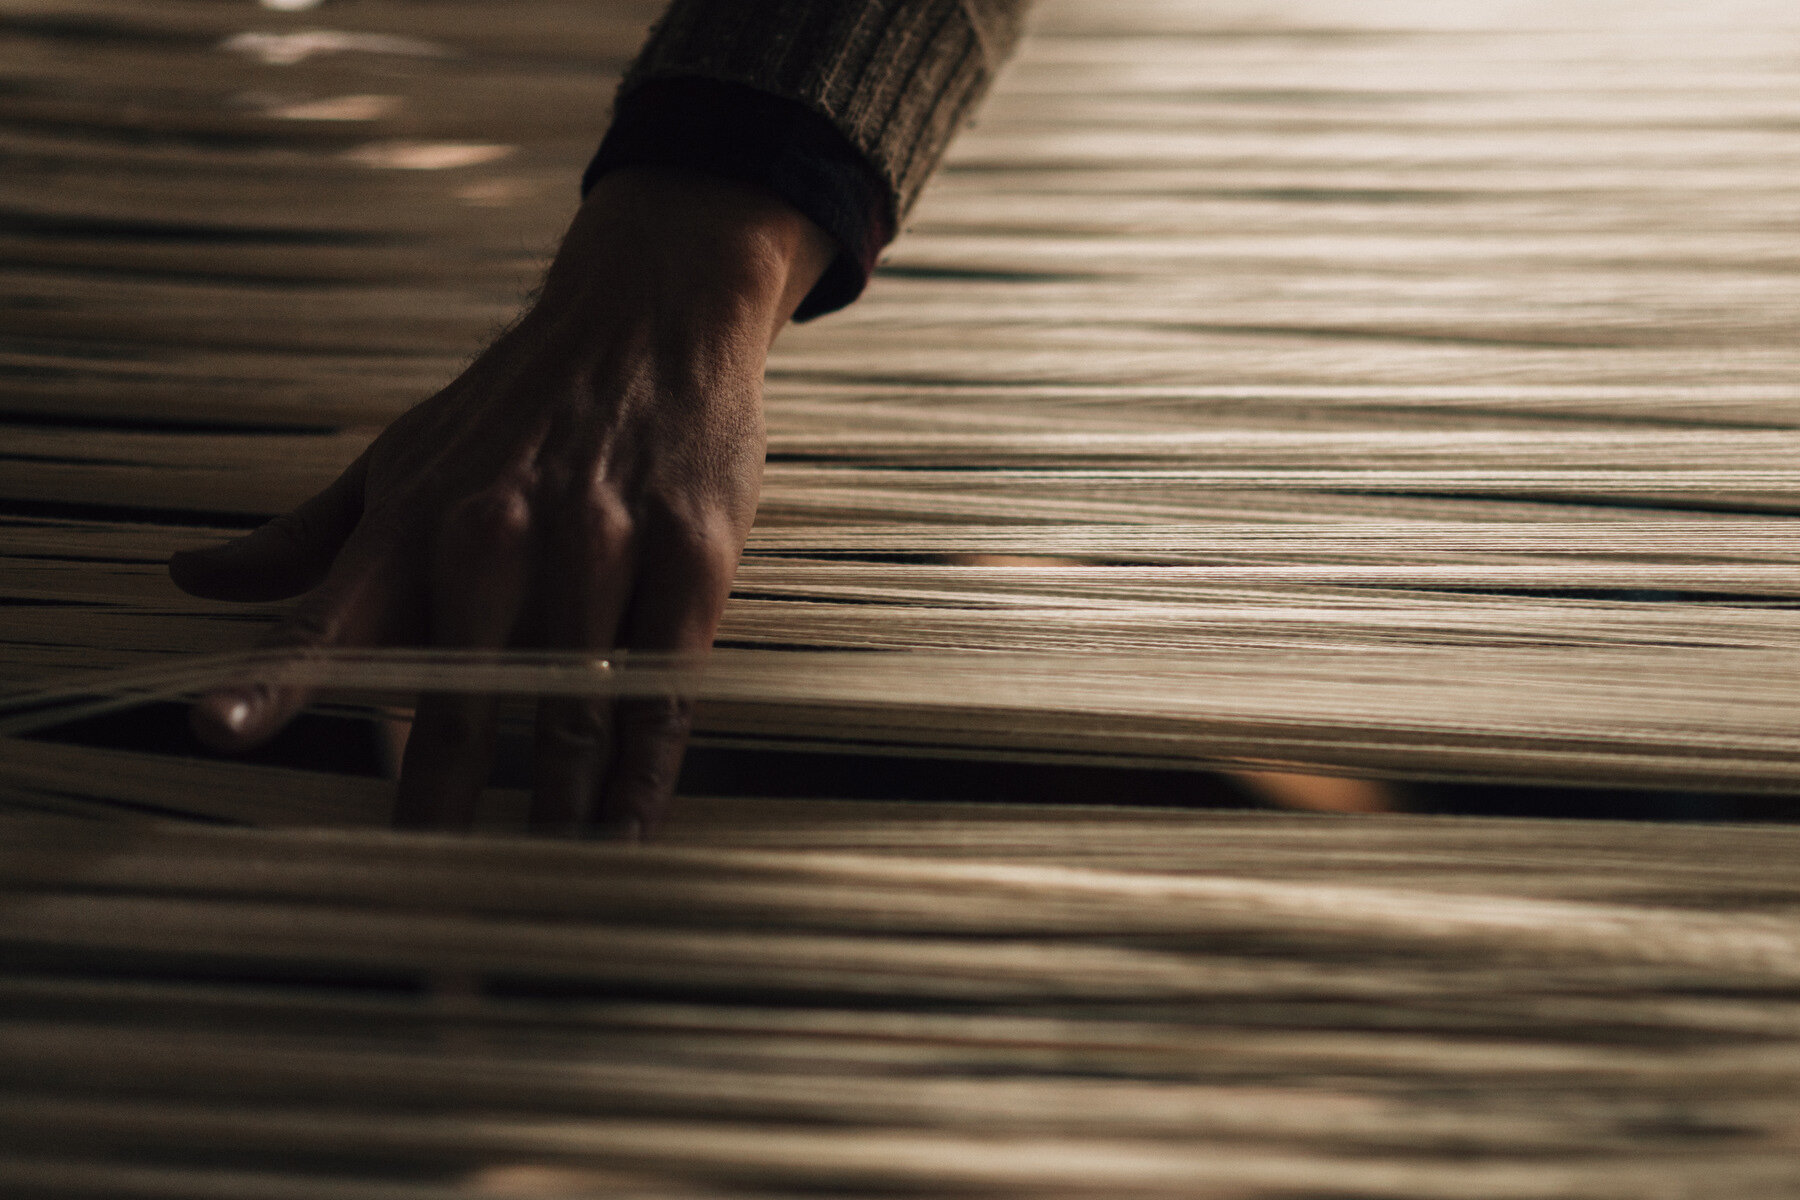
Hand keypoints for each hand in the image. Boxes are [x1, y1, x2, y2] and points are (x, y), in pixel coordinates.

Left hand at [169, 166, 834, 836]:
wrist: (654, 312)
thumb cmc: (517, 401)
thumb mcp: (400, 454)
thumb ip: (307, 535)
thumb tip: (192, 579)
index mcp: (415, 516)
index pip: (328, 611)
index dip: (271, 676)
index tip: (218, 730)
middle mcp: (496, 533)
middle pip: (458, 702)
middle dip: (436, 810)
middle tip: (424, 901)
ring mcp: (600, 546)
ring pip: (568, 713)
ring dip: (552, 814)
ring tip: (538, 885)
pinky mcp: (689, 558)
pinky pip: (661, 692)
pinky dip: (643, 773)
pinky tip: (627, 827)